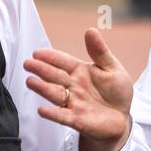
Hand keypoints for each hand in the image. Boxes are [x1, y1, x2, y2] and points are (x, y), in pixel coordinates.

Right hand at [25, 28, 132, 150]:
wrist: (122, 118)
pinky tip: (42, 110)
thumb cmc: (116, 91)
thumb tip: (91, 30)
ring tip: (30, 82)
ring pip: (55, 94)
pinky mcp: (77, 120)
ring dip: (43, 89)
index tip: (37, 53)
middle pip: (55, 76)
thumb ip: (100, 52)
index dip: (51, 57)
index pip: (64, 62)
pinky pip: (63, 117)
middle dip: (41, 70)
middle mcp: (74, 86)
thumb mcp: (112, 68)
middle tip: (28, 64)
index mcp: (81, 71)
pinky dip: (53, 114)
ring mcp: (73, 103)